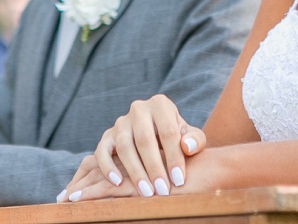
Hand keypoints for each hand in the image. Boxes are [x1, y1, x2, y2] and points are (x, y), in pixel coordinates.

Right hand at [67, 94, 206, 199]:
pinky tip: (118, 183)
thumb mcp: (190, 134)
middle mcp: (138, 109)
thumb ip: (195, 140)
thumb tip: (187, 147)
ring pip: (124, 146)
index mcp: (161, 104)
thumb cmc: (177, 136)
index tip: (179, 180)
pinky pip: (102, 151)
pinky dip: (107, 167)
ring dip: (135, 171)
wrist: (155, 132)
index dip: (174, 156)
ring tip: (146, 192)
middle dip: (154, 167)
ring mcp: (120, 122)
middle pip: (144, 139)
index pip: (168, 131)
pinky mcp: (107, 136)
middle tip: (162, 191)